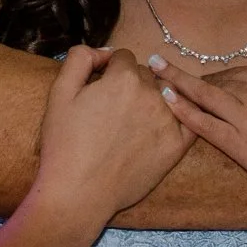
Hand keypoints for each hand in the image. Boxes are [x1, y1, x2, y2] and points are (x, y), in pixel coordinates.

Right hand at [35, 46, 192, 223]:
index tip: (100, 85)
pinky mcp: (176, 147)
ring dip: (151, 100)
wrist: (78, 193)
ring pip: (164, 95)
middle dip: (130, 84)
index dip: (110, 69)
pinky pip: (187, 120)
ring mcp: (168, 121)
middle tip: (113, 107)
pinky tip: (163, 123)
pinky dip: (178, 116)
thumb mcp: (60, 92)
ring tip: (132, 120)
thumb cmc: (65, 144)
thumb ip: (81, 58)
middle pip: (145, 75)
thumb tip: (105, 52)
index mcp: (123, 78)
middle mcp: (151, 95)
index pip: (124, 58)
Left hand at [154, 55, 246, 210]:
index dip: (218, 76)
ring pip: (205, 94)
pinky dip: (183, 109)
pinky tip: (167, 98)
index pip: (239, 71)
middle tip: (164, 67)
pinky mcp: (240, 144)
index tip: (204, 77)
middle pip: (218, 79)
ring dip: (176, 81)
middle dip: (191, 76)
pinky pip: (204, 123)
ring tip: (154, 69)